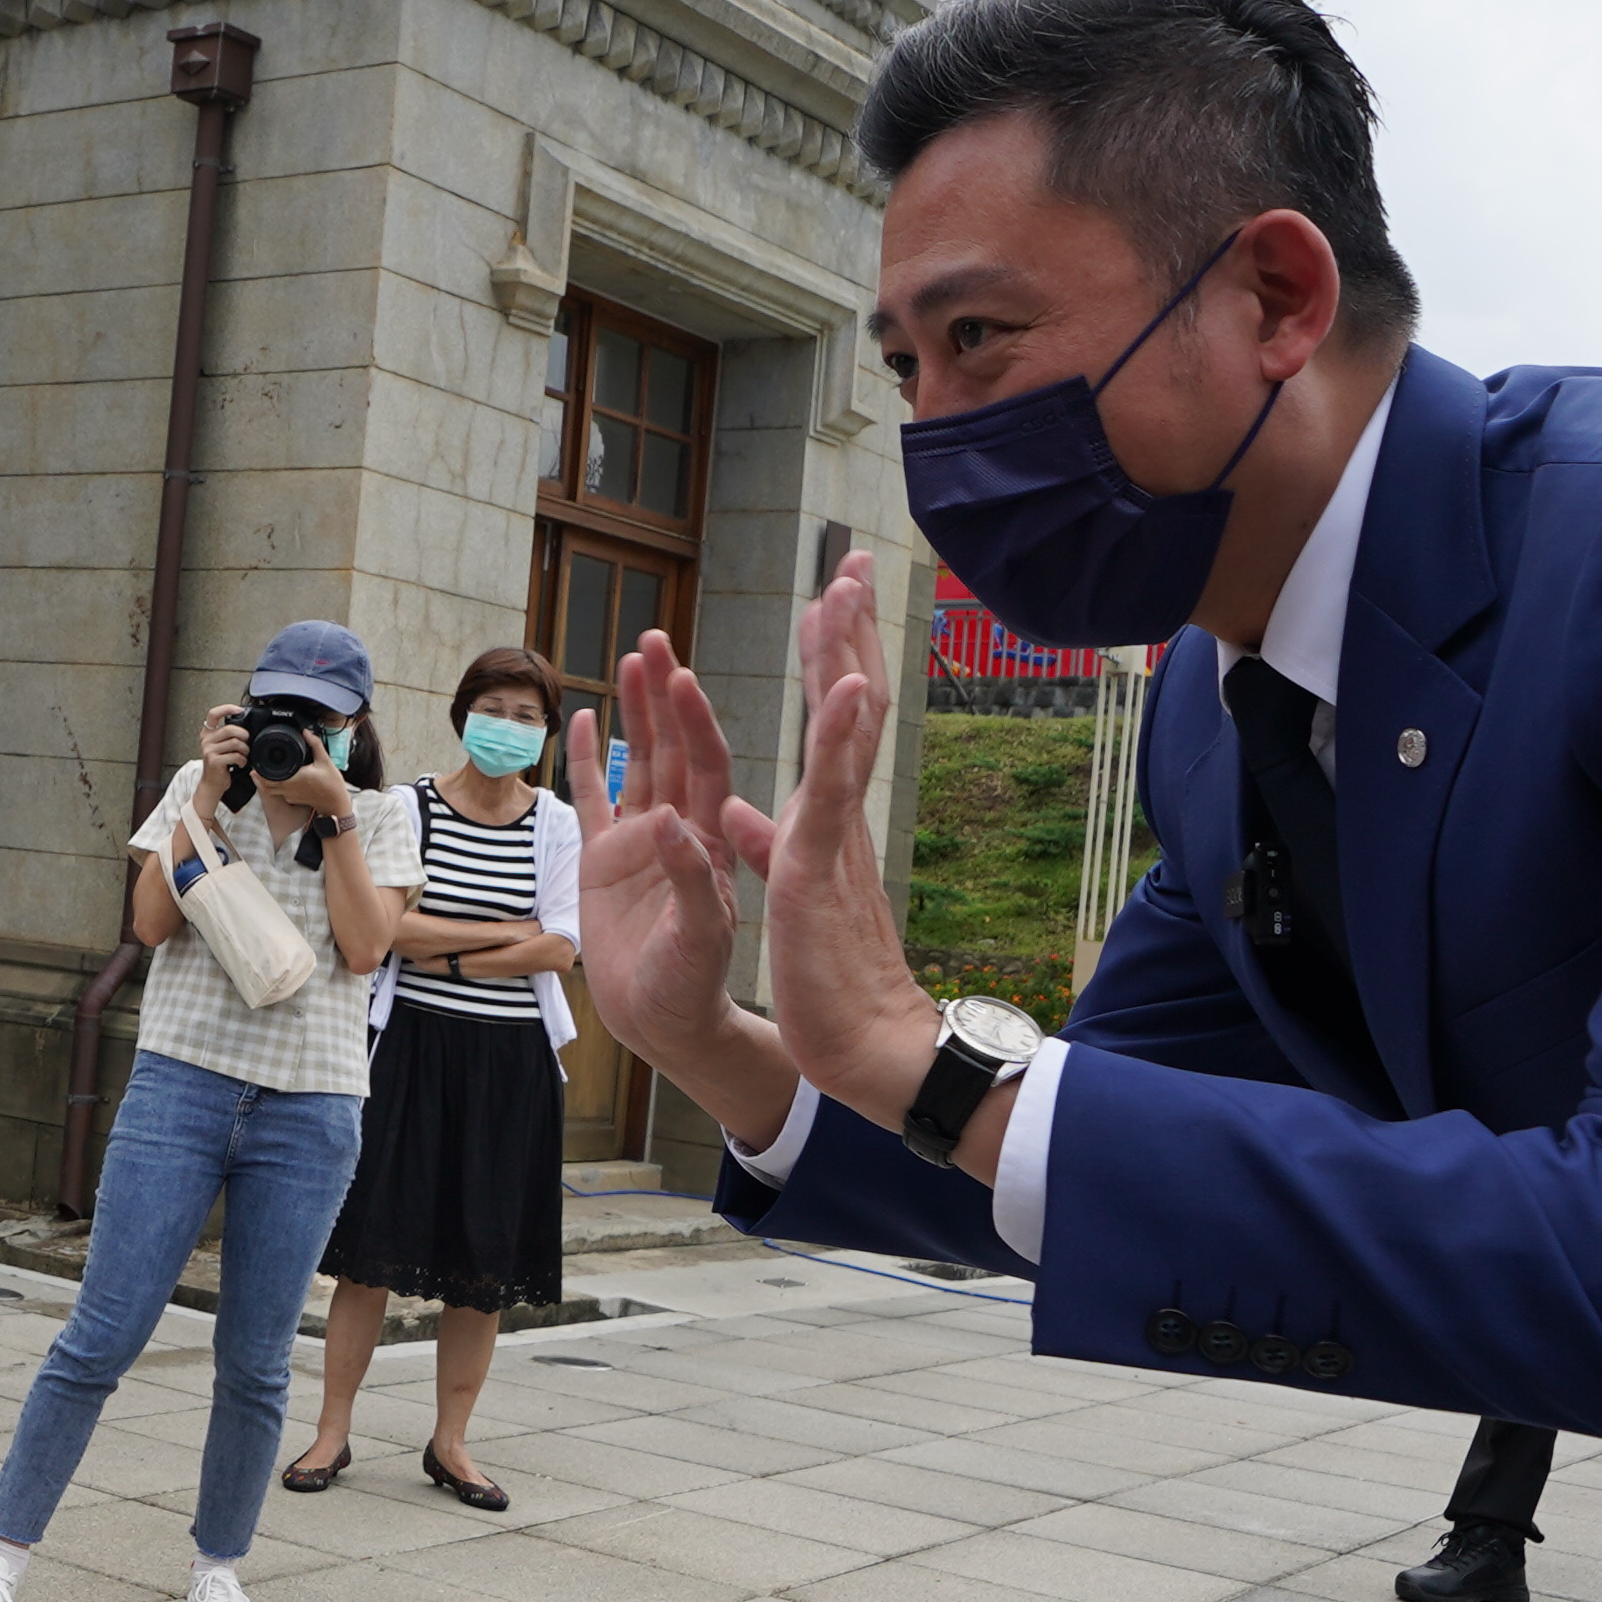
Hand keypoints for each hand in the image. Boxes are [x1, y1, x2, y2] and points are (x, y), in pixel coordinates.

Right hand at [194, 705, 251, 786]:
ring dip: (245, 750)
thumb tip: (245, 728)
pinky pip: (235, 755)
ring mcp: (208, 750)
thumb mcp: (220, 746)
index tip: (239, 710)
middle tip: (247, 742)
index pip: (213, 714)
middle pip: (230, 729)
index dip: (227, 709)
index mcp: (207, 733)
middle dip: (244, 735)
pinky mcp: (214, 761)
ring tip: (244, 755)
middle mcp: (206, 740)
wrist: (212, 783)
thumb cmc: (219, 765)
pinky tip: (240, 763)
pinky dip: (242, 760)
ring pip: (235, 743)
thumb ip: (227, 735)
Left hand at [266, 752, 361, 827]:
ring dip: (266, 782)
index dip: (260, 770)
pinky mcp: (292, 799)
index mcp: (294, 778)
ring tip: (265, 770)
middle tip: (258, 764)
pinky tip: (279, 777)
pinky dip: (275, 786)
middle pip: (265, 784)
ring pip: (270, 790)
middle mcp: (289, 789)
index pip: (268, 777)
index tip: (257, 761)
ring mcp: (289, 796)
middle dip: (260, 775)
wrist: (335, 803)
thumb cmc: (332, 785)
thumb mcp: (325, 761)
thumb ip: (315, 744)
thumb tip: (306, 732)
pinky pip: (279, 793)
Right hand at [576, 625, 798, 1136]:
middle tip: (655, 639)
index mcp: (710, 842)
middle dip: (665, 694)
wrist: (664, 1022)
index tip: (681, 677)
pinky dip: (591, 760)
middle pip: (673, 747)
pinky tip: (588, 719)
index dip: (694, 721)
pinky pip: (596, 801)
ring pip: (638, 762)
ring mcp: (640, 844)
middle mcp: (678, 831)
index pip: (704, 766)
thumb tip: (664, 822)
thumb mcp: (700, 937)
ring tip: (630, 660)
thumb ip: (689, 880)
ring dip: (636, 714)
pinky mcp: (604, 863)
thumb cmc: (692, 984)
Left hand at [752, 556, 938, 1133]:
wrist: (866, 1041)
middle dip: (848, 631)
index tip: (835, 594)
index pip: (830, 718)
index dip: (830, 655)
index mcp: (823, 817)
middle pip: (849, 701)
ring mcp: (834, 834)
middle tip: (857, 560)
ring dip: (845, 656)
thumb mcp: (782, 890)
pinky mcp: (820, 865)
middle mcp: (837, 813)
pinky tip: (843, 685)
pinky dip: (839, 734)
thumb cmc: (828, 971)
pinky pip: (830, 791)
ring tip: (849, 590)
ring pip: (848, 729)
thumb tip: (735, 812)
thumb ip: (760, 843)